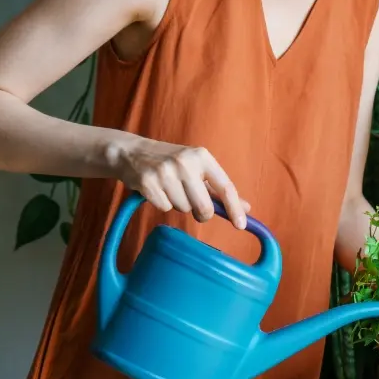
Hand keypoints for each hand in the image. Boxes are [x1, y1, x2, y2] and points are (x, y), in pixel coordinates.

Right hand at [115, 140, 249, 228]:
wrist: (132, 153)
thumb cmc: (172, 163)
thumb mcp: (198, 169)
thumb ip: (219, 190)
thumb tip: (246, 208)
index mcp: (202, 156)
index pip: (225, 187)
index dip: (234, 208)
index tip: (241, 226)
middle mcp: (185, 162)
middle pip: (204, 206)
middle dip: (202, 213)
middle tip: (194, 206)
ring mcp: (165, 172)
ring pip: (184, 209)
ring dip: (179, 205)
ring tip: (170, 189)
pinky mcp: (148, 183)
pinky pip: (165, 208)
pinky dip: (163, 204)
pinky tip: (158, 190)